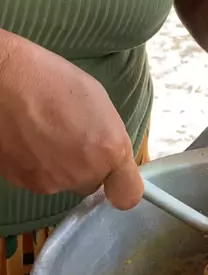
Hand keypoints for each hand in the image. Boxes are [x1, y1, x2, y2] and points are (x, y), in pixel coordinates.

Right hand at [0, 33, 143, 208]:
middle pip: (91, 182)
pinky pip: (38, 177)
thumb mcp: (97, 100)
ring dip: (57, 164)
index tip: (115, 176)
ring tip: (43, 130)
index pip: (127, 195)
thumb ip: (108, 135)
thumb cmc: (50, 79)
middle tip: (68, 135)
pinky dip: (34, 163)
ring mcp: (52, 181)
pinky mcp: (24, 182)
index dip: (121, 185)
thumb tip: (107, 153)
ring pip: (63, 180)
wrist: (2, 81)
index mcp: (109, 151)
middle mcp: (83, 174)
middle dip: (85, 165)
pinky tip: (26, 137)